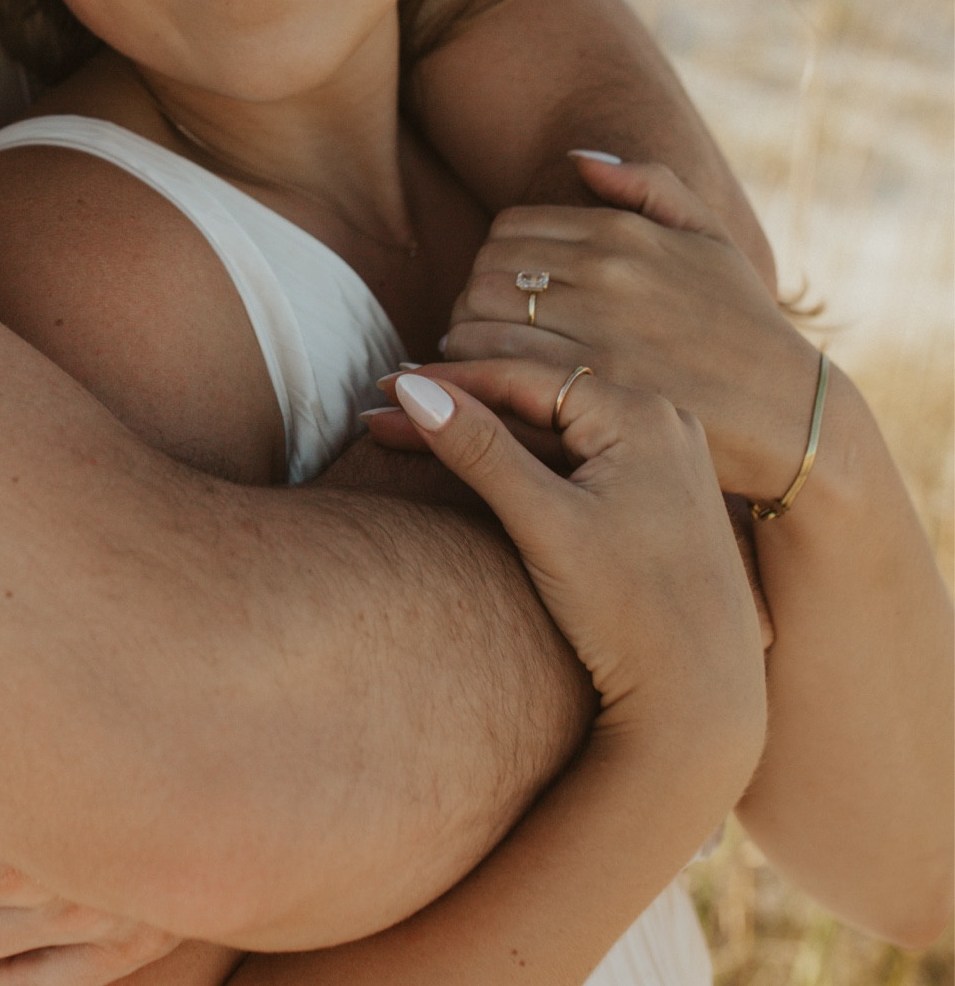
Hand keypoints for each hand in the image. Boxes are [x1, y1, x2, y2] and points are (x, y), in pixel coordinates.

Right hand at [365, 360, 766, 787]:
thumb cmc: (630, 615)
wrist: (703, 705)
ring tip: (415, 434)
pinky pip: (580, 465)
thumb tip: (412, 387)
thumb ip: (480, 450)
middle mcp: (663, 424)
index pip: (524, 379)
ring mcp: (666, 462)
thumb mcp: (545, 524)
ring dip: (489, 437)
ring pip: (556, 435)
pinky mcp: (662, 501)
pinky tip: (479, 468)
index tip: (383, 387)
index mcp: (642, 414)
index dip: (447, 381)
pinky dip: (527, 467)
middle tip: (381, 413)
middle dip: (460, 408)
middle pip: (538, 403)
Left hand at [442, 153, 819, 498]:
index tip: (504, 294)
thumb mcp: (711, 237)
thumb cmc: (743, 325)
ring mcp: (597, 331)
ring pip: (479, 318)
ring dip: (466, 341)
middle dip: (472, 300)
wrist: (791, 415)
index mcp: (623, 233)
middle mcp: (605, 274)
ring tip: (484, 362)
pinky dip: (475, 376)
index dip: (495, 261)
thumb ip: (650, 184)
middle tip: (483, 332)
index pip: (509, 229)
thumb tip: (579, 159)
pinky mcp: (593, 388)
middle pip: (484, 271)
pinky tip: (490, 392)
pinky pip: (496, 368)